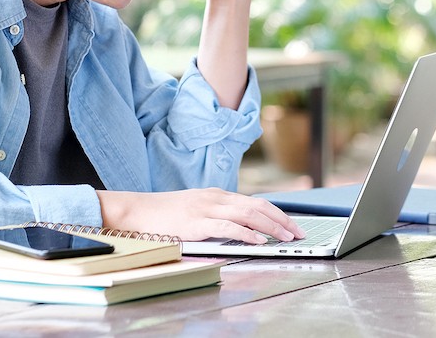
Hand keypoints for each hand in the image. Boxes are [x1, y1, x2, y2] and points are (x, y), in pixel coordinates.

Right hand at [97, 188, 305, 243]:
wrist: (137, 210)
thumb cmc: (164, 214)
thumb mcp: (195, 209)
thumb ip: (216, 215)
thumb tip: (242, 229)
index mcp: (216, 194)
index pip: (254, 202)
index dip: (277, 213)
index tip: (292, 224)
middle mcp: (215, 198)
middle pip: (257, 206)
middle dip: (281, 219)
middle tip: (297, 232)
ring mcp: (206, 208)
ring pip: (247, 214)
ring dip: (270, 226)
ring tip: (286, 237)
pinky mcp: (197, 222)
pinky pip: (228, 226)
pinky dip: (247, 233)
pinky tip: (259, 241)